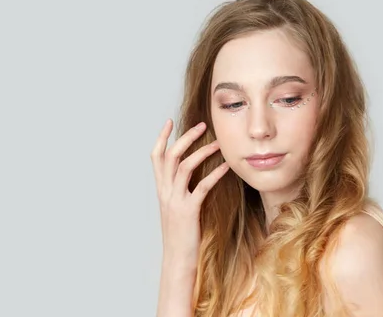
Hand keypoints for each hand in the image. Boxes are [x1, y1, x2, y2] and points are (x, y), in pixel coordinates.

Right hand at [151, 119, 228, 269]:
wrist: (177, 259)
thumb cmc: (181, 234)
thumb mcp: (174, 208)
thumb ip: (178, 190)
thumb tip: (190, 173)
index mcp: (161, 189)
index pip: (155, 157)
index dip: (161, 137)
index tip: (169, 122)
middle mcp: (165, 192)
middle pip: (170, 156)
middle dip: (186, 137)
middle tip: (202, 125)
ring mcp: (175, 201)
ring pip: (184, 167)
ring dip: (202, 152)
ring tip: (218, 143)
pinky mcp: (189, 211)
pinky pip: (202, 187)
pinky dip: (215, 174)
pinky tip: (227, 167)